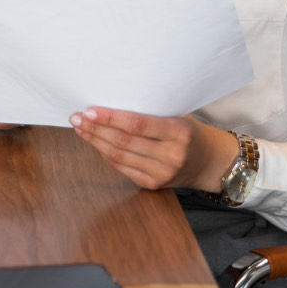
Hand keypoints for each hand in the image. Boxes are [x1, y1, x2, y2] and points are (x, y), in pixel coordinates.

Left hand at [70, 107, 237, 191]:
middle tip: (76, 117)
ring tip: (80, 128)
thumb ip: (150, 113)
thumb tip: (111, 103)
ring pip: (118, 156)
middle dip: (96, 129)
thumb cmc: (190, 132)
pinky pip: (121, 167)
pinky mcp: (152, 184)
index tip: (89, 110)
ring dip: (95, 141)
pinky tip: (95, 142)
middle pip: (123, 142)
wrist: (209, 162)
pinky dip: (105, 154)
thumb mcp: (178, 116)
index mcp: (179, 132)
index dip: (110, 118)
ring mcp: (161, 174)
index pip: (137, 125)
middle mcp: (170, 156)